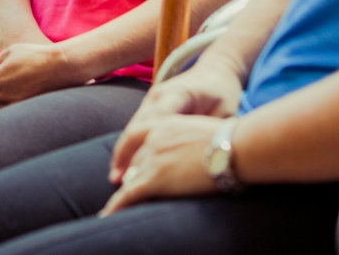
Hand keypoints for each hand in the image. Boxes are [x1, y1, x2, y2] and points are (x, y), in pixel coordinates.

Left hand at [0, 41, 88, 105]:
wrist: (56, 67)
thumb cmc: (33, 55)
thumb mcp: (11, 51)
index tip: (7, 71)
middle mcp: (0, 94)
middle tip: (13, 79)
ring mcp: (11, 104)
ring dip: (4, 97)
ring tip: (18, 87)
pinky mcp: (22, 109)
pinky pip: (10, 110)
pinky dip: (12, 104)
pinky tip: (22, 94)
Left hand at [101, 114, 222, 213]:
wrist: (232, 147)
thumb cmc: (230, 140)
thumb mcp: (202, 130)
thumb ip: (190, 139)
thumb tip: (202, 149)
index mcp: (164, 124)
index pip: (135, 136)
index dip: (124, 152)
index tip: (118, 163)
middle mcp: (154, 139)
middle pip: (135, 161)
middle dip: (129, 175)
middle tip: (121, 187)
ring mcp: (153, 158)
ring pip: (132, 178)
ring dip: (124, 193)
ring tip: (112, 207)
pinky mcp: (156, 179)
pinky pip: (130, 194)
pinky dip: (116, 206)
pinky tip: (107, 215)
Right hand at [109, 60, 242, 181]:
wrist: (213, 71)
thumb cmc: (220, 93)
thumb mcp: (223, 111)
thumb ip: (209, 132)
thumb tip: (204, 159)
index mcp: (177, 94)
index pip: (158, 119)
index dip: (147, 145)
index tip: (141, 168)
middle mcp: (157, 96)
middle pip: (137, 125)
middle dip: (125, 152)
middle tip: (117, 178)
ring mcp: (150, 101)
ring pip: (132, 128)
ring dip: (123, 152)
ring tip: (116, 177)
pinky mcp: (150, 108)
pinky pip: (137, 129)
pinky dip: (130, 147)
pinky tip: (124, 167)